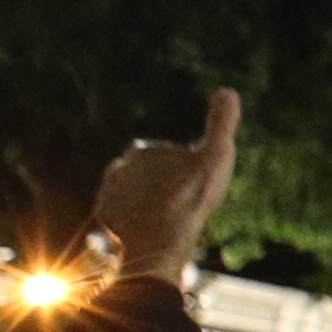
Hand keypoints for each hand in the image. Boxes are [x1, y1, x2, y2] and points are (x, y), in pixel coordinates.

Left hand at [83, 91, 241, 286]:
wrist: (160, 241)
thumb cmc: (191, 197)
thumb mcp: (216, 156)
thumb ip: (221, 124)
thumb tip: (227, 90)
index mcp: (142, 151)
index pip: (162, 155)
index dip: (180, 167)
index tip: (191, 184)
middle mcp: (118, 168)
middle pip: (143, 173)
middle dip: (157, 182)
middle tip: (179, 202)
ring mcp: (107, 194)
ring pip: (128, 192)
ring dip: (140, 200)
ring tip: (162, 218)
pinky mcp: (103, 217)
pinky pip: (116, 214)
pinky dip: (128, 218)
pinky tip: (145, 229)